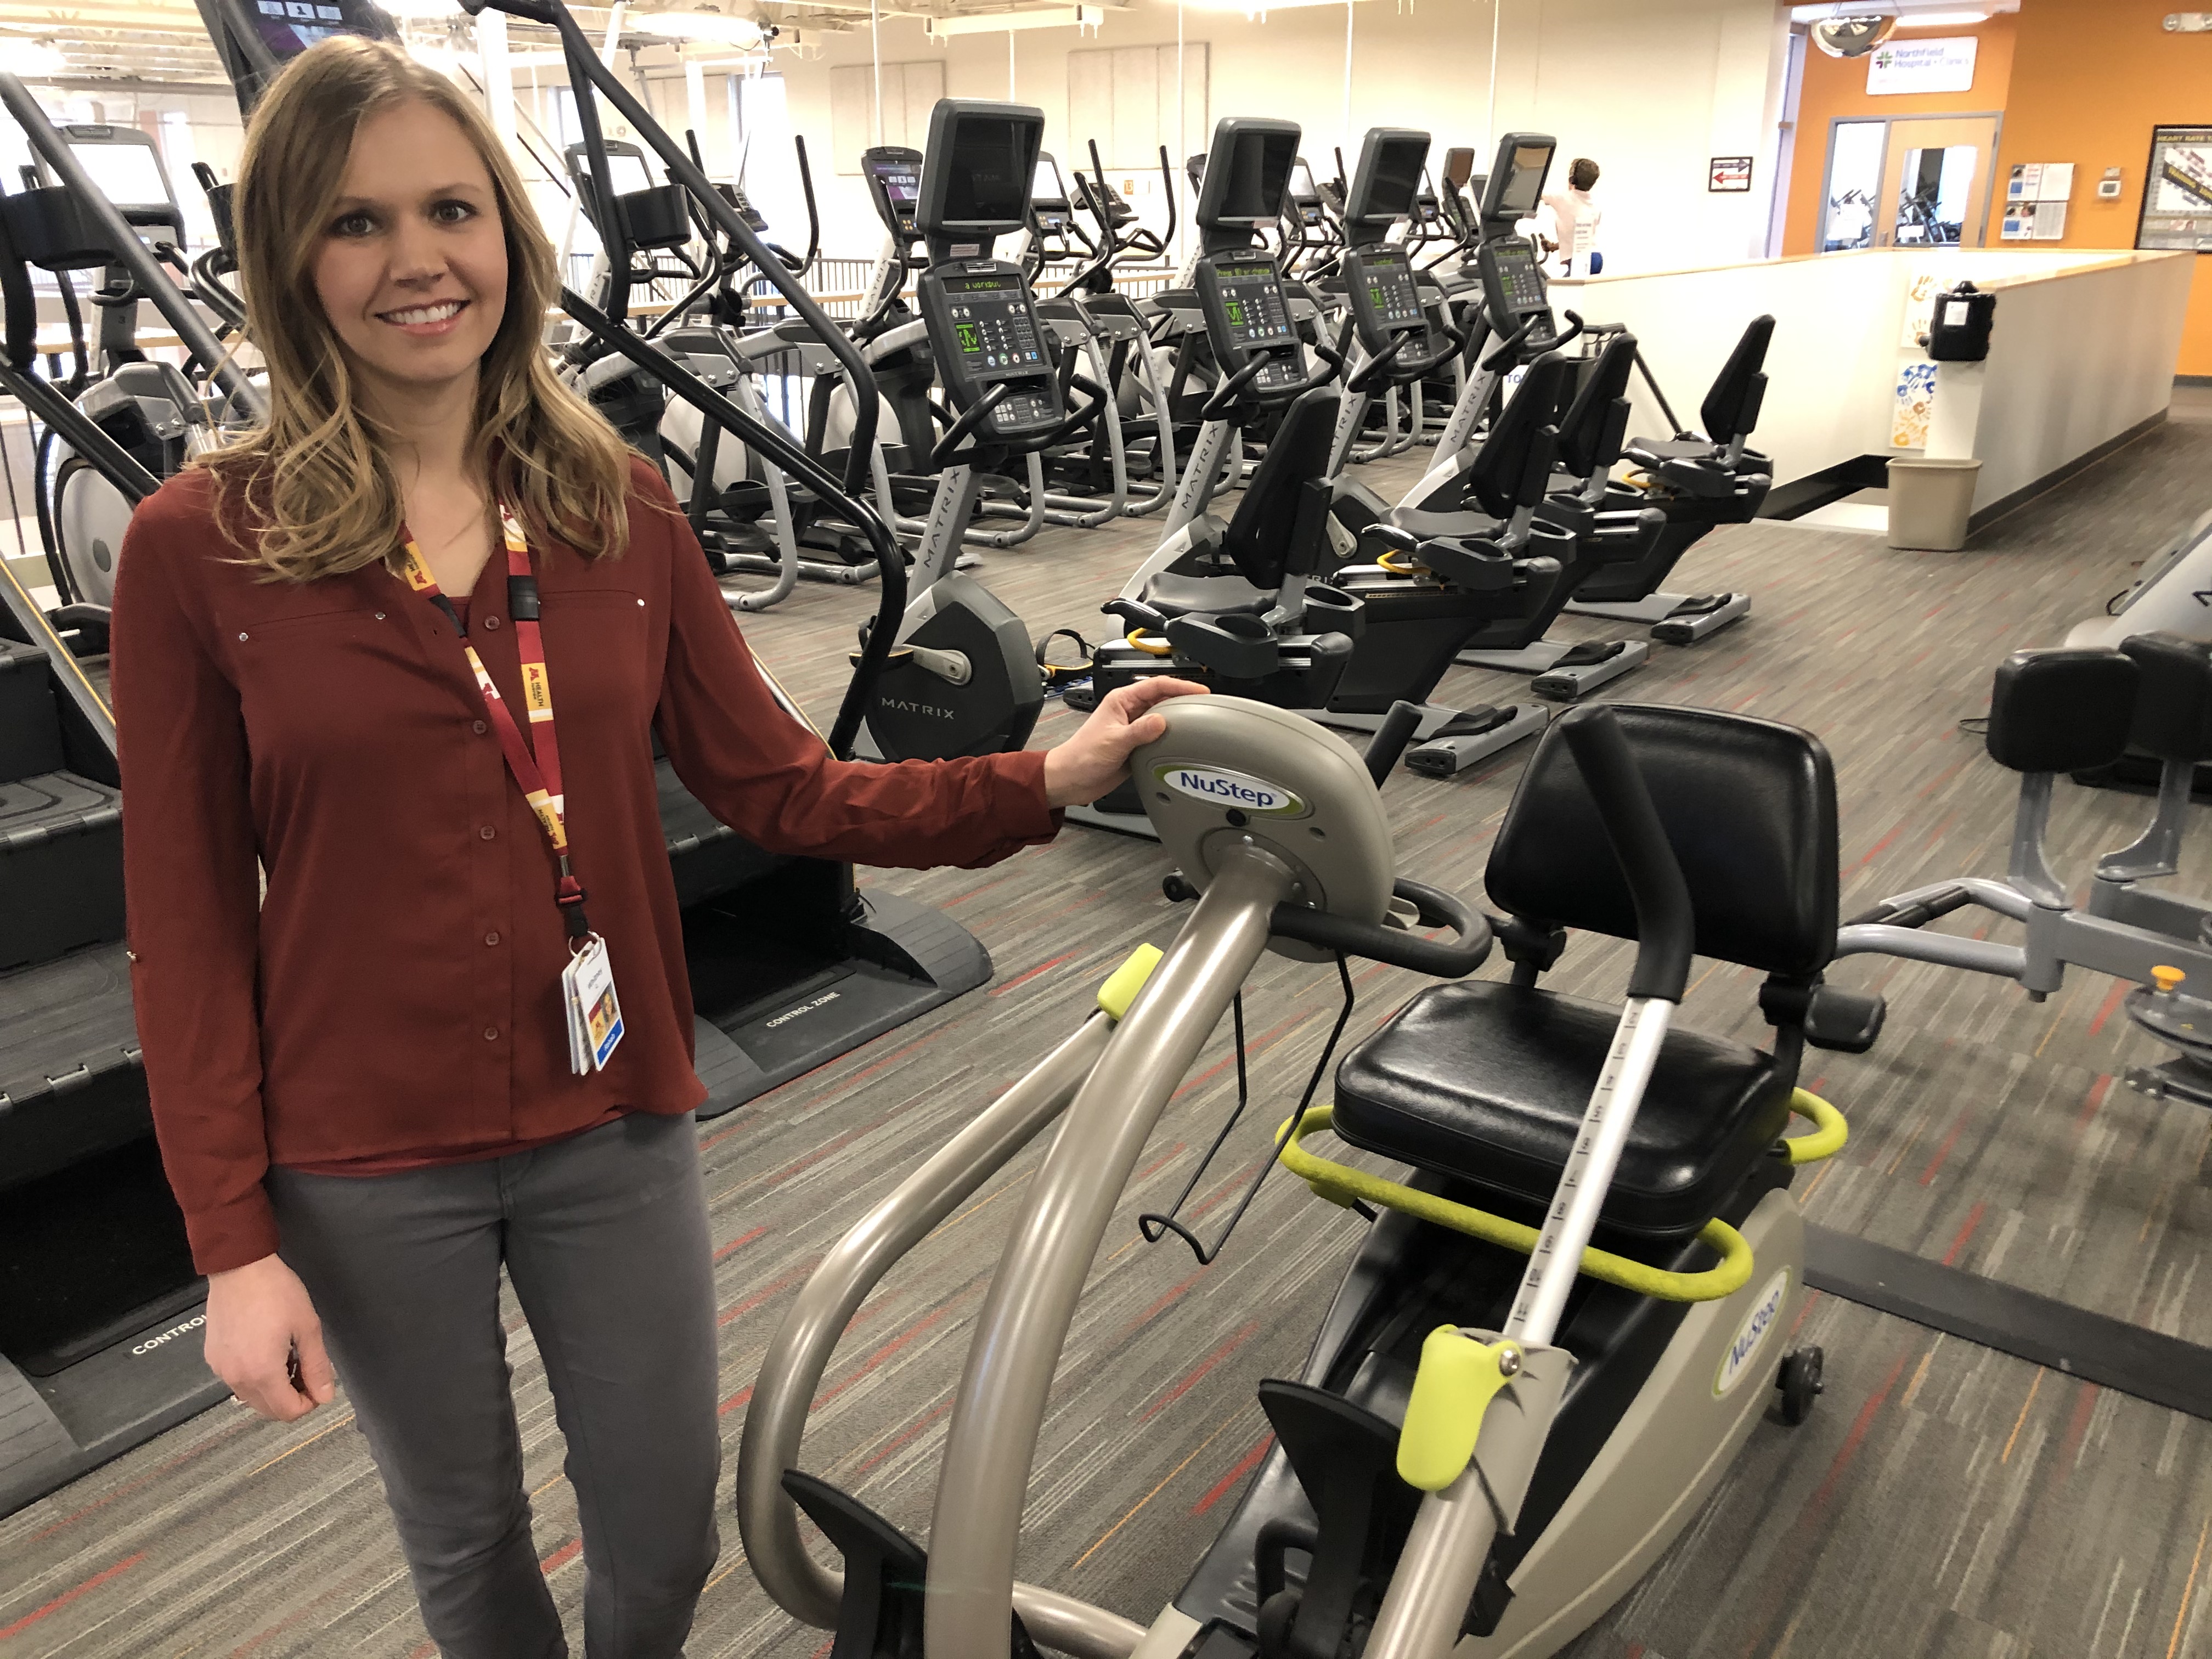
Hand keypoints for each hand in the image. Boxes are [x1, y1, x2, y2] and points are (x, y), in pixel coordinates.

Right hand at [204, 1253, 335, 1422]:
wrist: (239, 1268)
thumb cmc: (275, 1291)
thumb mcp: (307, 1328)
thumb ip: (318, 1366)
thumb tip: (325, 1395)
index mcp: (262, 1373)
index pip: (287, 1412)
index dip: (308, 1404)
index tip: (318, 1384)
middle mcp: (236, 1377)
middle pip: (268, 1410)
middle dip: (291, 1398)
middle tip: (305, 1370)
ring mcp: (221, 1369)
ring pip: (251, 1397)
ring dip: (273, 1388)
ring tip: (287, 1356)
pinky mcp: (213, 1358)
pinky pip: (237, 1381)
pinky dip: (254, 1377)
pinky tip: (266, 1351)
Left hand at [1043, 677, 1208, 806]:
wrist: (1071, 780)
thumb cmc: (1081, 756)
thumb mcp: (1113, 742)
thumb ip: (1139, 731)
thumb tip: (1161, 721)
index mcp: (1121, 701)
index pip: (1156, 685)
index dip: (1180, 685)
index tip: (1200, 690)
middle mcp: (1130, 712)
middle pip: (1164, 700)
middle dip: (1184, 701)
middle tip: (1206, 707)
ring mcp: (1135, 729)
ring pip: (1164, 719)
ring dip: (1179, 721)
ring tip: (1200, 723)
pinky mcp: (1138, 746)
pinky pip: (1160, 738)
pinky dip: (1172, 740)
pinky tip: (1184, 743)